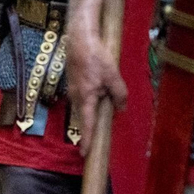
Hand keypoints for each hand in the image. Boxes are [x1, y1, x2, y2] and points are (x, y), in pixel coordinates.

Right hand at [67, 30, 129, 156]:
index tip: (84, 154)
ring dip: (95, 104)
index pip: (87, 125)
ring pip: (86, 104)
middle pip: (86, 116)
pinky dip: (92, 95)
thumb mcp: (114, 77)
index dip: (87, 140)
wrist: (79, 39)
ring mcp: (72, 90)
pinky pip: (84, 95)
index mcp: (86, 98)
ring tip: (104, 91)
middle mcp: (75, 97)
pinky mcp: (73, 82)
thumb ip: (119, 95)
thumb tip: (120, 107)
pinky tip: (99, 82)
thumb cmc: (96, 57)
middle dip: (94, 120)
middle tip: (102, 119)